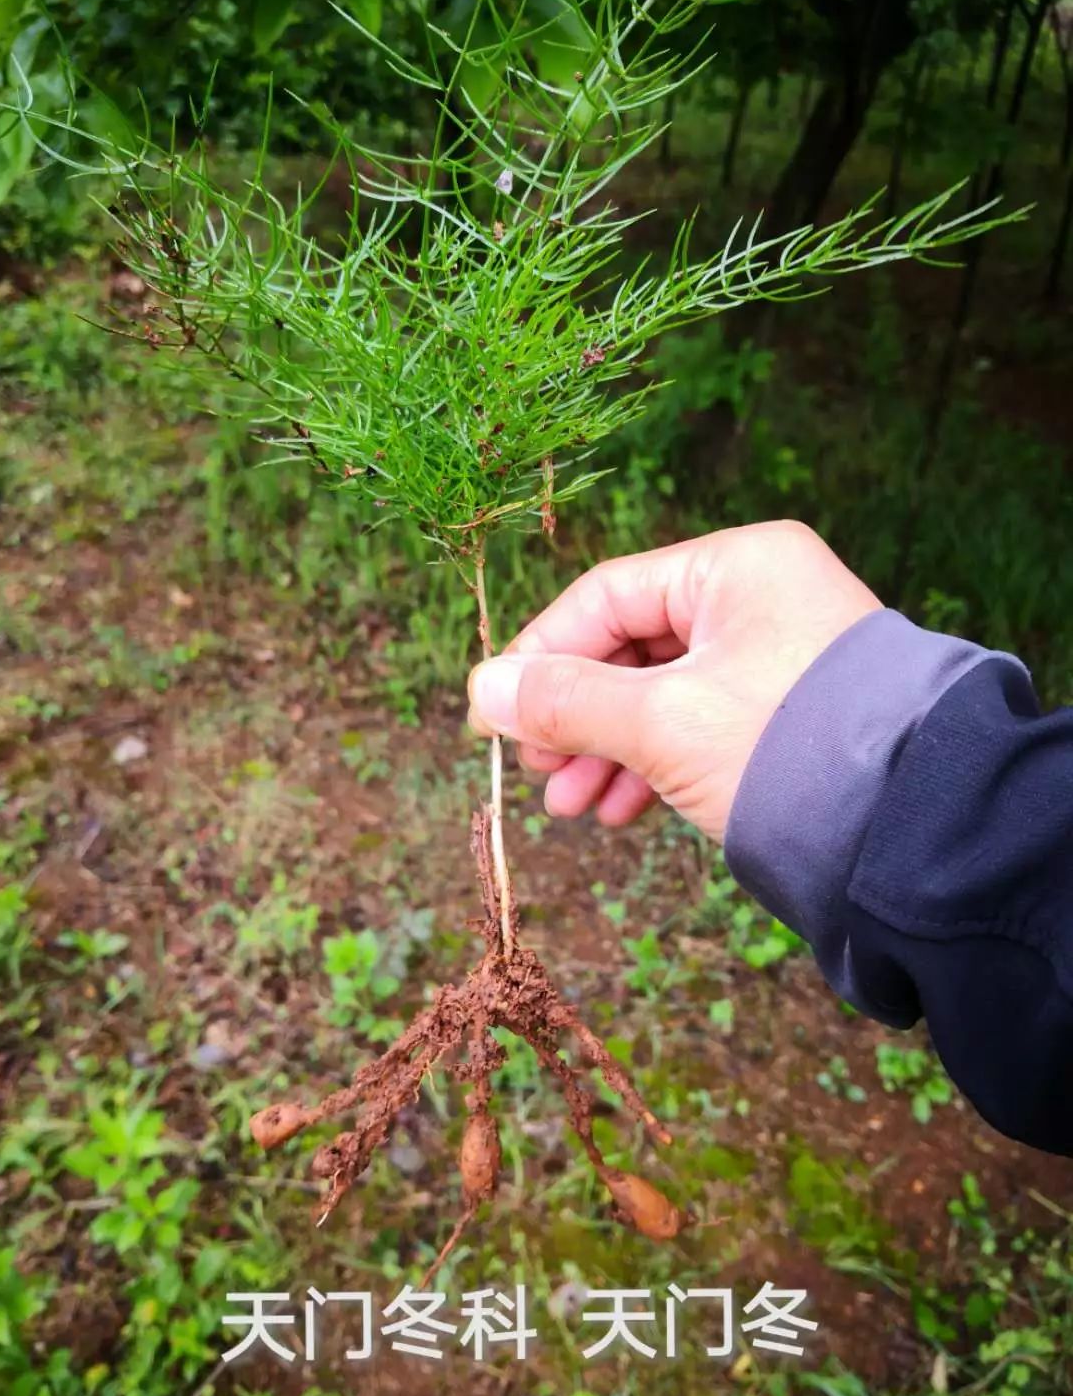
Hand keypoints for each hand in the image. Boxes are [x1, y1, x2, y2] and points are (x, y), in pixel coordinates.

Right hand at [467, 521, 880, 841]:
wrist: (913, 829)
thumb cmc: (787, 751)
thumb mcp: (660, 723)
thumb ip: (566, 702)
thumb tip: (481, 689)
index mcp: (738, 566)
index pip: (607, 595)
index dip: (541, 656)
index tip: (495, 712)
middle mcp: (761, 598)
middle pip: (632, 647)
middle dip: (577, 718)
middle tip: (535, 770)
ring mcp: (778, 656)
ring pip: (663, 694)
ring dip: (609, 751)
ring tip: (571, 808)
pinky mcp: (788, 712)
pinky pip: (699, 724)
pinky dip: (654, 764)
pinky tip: (620, 811)